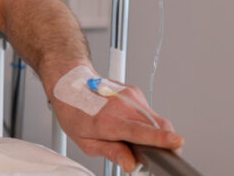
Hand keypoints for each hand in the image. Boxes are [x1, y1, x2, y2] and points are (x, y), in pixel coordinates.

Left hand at [49, 79, 181, 172]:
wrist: (69, 82)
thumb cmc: (74, 111)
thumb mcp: (86, 141)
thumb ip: (111, 152)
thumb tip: (130, 164)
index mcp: (108, 120)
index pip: (139, 131)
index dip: (160, 138)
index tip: (177, 142)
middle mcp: (122, 105)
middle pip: (158, 126)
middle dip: (164, 142)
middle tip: (155, 154)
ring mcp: (130, 96)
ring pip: (157, 119)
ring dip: (154, 132)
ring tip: (132, 136)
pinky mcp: (135, 92)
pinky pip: (149, 112)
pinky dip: (145, 121)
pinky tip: (129, 123)